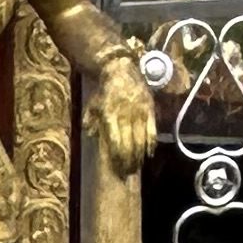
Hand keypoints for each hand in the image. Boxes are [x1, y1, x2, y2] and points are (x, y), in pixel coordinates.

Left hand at [94, 50, 158, 174]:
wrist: (121, 70)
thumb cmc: (105, 91)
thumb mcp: (93, 105)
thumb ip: (90, 120)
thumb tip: (90, 135)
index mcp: (110, 116)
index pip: (116, 142)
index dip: (118, 157)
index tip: (118, 168)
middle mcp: (126, 116)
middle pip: (129, 144)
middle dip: (129, 160)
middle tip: (128, 172)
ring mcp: (139, 113)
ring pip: (142, 140)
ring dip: (140, 155)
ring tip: (138, 166)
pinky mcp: (149, 109)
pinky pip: (152, 130)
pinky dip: (151, 143)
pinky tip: (149, 153)